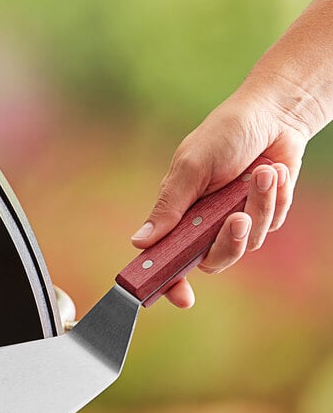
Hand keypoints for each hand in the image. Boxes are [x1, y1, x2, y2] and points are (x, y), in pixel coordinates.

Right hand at [131, 86, 307, 307]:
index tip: (182, 297)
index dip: (171, 283)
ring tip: (263, 173)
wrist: (273, 115)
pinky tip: (273, 173)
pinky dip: (274, 199)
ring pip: (246, 244)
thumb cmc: (223, 134)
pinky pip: (270, 225)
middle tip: (237, 218)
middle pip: (213, 261)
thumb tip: (138, 242)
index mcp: (179, 216)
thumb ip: (168, 207)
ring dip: (258, 207)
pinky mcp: (264, 217)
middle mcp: (205, 225)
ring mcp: (234, 223)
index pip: (169, 258)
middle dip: (228, 243)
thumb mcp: (190, 168)